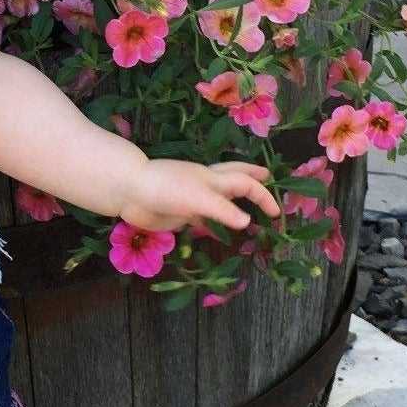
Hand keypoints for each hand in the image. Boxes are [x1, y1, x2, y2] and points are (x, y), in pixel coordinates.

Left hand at [119, 158, 280, 233]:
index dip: (263, 195)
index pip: (246, 184)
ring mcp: (193, 199)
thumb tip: (246, 222)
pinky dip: (214, 222)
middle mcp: (206, 186)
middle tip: (267, 179)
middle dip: (252, 180)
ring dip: (235, 204)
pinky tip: (217, 229)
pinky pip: (203, 218)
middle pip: (235, 180)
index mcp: (213, 178)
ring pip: (220, 200)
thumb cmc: (166, 188)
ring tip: (247, 210)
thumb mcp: (199, 198)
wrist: (130, 192)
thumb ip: (223, 210)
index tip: (276, 212)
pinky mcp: (180, 213)